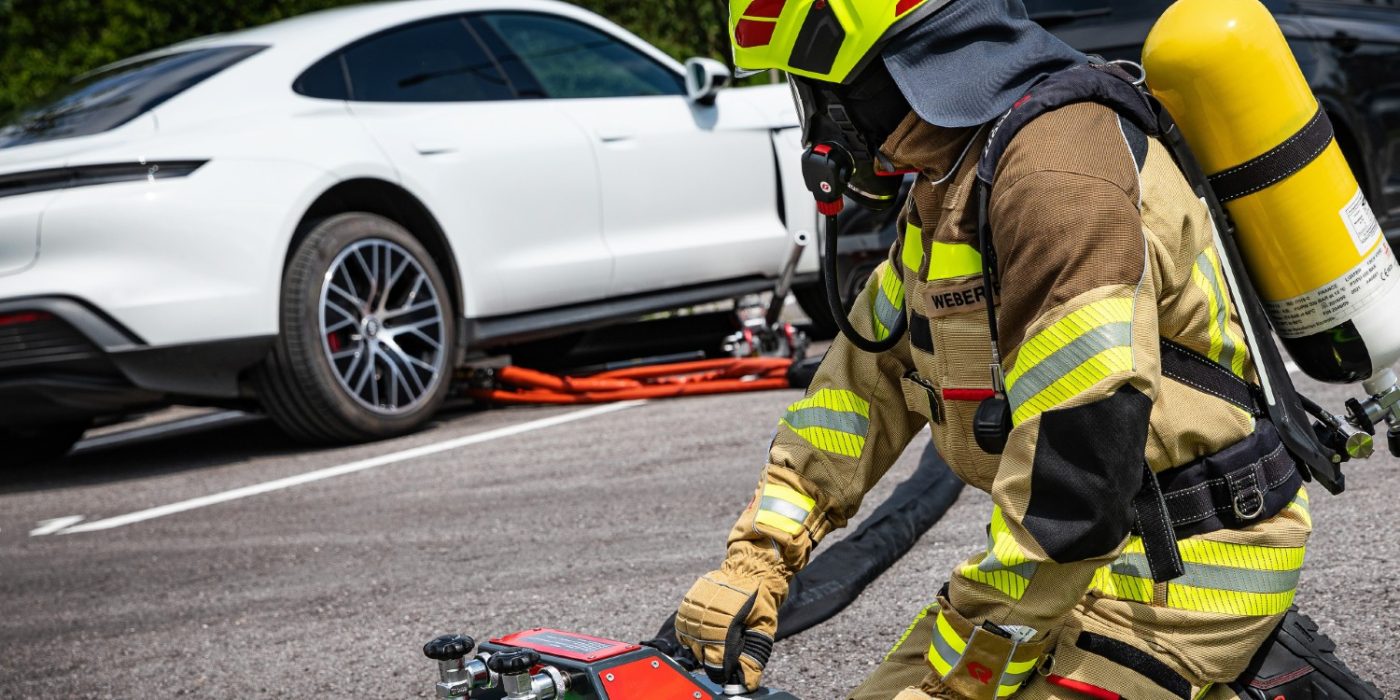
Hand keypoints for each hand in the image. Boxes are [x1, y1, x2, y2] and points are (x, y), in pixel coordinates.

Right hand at [675, 546, 785, 691]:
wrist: (750, 568)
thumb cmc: (761, 599)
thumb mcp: (764, 629)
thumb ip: (753, 656)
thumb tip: (747, 683)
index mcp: (723, 628)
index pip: (714, 664)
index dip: (723, 672)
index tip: (729, 673)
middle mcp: (703, 620)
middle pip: (701, 655)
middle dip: (714, 658)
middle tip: (727, 650)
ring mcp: (693, 611)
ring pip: (691, 643)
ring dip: (703, 646)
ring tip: (718, 636)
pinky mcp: (688, 603)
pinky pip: (683, 629)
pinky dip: (692, 635)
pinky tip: (706, 631)